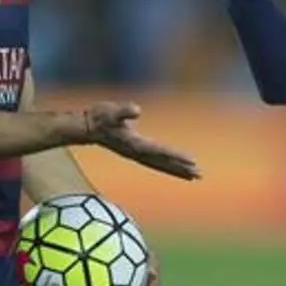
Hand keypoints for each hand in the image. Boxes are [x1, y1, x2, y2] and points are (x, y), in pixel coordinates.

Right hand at [83, 102, 200, 179]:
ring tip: (194, 176)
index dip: (176, 156)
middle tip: (199, 175)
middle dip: (181, 169)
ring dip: (177, 170)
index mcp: (135, 144)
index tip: (192, 162)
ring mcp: (136, 153)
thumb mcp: (111, 111)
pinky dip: (168, 165)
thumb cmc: (98, 117)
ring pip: (161, 165)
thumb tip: (136, 110)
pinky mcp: (135, 150)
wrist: (85, 127)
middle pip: (163, 163)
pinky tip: (176, 167)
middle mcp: (137, 152)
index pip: (160, 152)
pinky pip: (156, 161)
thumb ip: (123, 111)